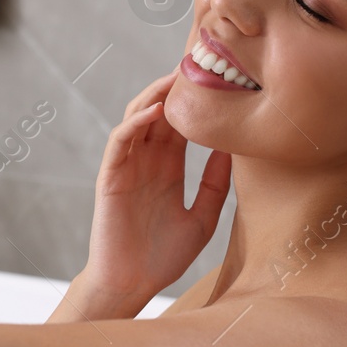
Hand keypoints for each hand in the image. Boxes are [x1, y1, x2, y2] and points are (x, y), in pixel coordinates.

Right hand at [71, 70, 232, 315]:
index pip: (182, 123)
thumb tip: (236, 149)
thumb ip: (216, 184)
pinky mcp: (110, 176)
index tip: (222, 79)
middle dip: (177, 87)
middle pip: (160, 111)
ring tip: (178, 77)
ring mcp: (127, 166)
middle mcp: (147, 161)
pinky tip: (155, 112)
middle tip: (202, 62)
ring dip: (155, 95)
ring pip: (138, 117)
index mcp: (168, 168)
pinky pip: (120, 141)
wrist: (131, 284)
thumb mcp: (203, 217)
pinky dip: (134, 123)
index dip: (197, 101)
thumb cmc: (163, 256)